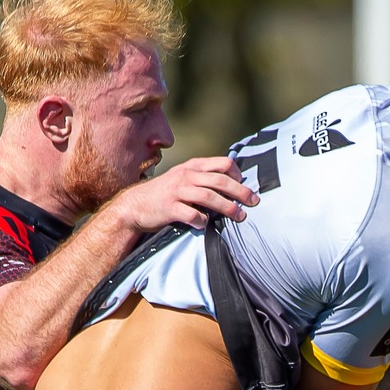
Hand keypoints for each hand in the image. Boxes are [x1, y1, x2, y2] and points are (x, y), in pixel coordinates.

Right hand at [102, 157, 258, 230]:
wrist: (135, 205)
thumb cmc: (166, 193)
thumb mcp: (184, 178)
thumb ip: (204, 178)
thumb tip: (234, 184)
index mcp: (192, 167)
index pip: (223, 163)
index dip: (237, 174)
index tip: (244, 185)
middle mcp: (186, 176)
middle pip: (220, 181)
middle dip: (241, 192)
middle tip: (254, 202)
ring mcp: (177, 192)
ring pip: (209, 197)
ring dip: (228, 208)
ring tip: (240, 217)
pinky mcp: (169, 208)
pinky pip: (191, 215)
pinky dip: (202, 221)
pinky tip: (206, 225)